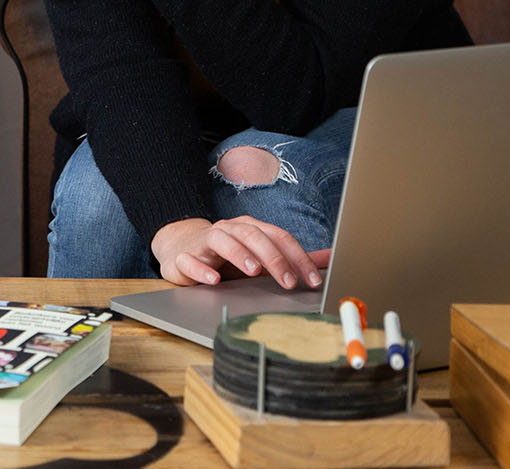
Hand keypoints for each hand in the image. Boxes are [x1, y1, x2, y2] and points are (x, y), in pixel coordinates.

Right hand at [150, 216, 329, 289]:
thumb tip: (328, 258)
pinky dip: (202, 269)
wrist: (181, 249)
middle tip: (289, 281)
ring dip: (240, 254)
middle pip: (253, 236)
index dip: (298, 257)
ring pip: (222, 240)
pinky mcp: (184, 257)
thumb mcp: (261, 256)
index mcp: (250, 228)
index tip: (312, 280)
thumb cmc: (226, 256)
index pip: (278, 237)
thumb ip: (291, 257)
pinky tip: (214, 280)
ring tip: (254, 271)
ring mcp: (205, 241)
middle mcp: (229, 230)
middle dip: (274, 258)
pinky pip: (191, 260)